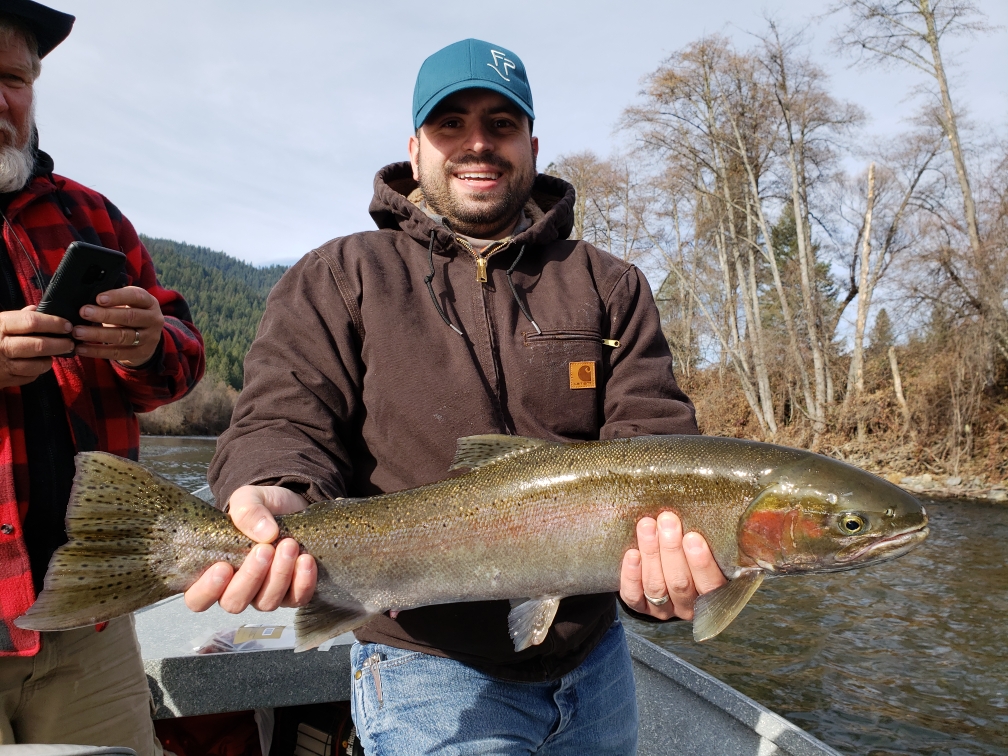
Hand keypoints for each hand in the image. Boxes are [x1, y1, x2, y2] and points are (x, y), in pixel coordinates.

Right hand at [0, 306, 73, 387]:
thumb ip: (16, 317)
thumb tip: (36, 309)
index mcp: (0, 326)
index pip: (32, 322)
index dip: (54, 323)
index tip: (67, 325)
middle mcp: (1, 345)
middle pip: (39, 345)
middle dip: (60, 344)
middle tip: (70, 342)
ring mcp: (3, 365)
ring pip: (37, 365)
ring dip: (50, 360)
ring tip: (56, 354)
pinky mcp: (4, 380)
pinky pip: (29, 377)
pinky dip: (37, 371)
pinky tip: (38, 364)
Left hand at [73, 286, 164, 365]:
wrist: (147, 338)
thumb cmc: (131, 313)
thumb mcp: (129, 303)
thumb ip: (113, 301)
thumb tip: (86, 300)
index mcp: (149, 302)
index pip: (136, 296)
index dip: (117, 297)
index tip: (98, 298)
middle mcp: (153, 319)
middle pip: (130, 317)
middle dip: (105, 315)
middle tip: (84, 312)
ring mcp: (149, 338)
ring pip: (123, 336)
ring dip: (98, 334)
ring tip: (78, 332)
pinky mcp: (141, 353)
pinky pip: (118, 353)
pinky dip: (97, 351)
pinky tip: (81, 348)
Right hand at [184, 485, 317, 613]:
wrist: (293, 506)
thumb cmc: (261, 508)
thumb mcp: (248, 499)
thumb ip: (248, 511)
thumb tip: (266, 534)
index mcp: (215, 571)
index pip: (197, 598)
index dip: (206, 590)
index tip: (223, 567)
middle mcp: (237, 588)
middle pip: (234, 602)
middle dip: (251, 577)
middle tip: (265, 549)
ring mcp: (265, 594)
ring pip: (266, 602)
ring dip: (279, 575)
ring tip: (289, 545)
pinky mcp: (293, 593)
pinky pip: (297, 599)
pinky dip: (303, 581)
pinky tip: (306, 560)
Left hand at [619, 512, 726, 620]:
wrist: (666, 565)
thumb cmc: (692, 549)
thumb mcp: (708, 547)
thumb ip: (709, 539)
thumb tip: (714, 514)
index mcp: (713, 594)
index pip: (710, 585)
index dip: (701, 563)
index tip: (693, 537)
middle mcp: (689, 606)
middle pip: (680, 583)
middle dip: (671, 550)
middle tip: (667, 521)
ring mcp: (664, 609)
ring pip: (656, 585)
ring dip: (651, 553)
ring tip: (647, 526)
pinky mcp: (641, 607)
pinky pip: (634, 596)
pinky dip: (632, 576)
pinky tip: (632, 555)